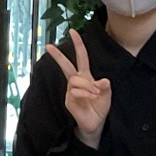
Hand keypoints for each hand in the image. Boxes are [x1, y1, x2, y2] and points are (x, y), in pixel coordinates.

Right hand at [47, 30, 110, 145]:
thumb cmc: (100, 108)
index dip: (78, 44)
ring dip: (87, 86)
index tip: (72, 31)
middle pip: (66, 65)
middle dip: (57, 55)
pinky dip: (85, 93)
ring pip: (75, 80)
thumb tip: (103, 80)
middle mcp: (77, 81)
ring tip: (95, 94)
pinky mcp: (68, 100)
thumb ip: (106, 87)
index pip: (81, 57)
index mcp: (86, 76)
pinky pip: (74, 91)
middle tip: (48, 46)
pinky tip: (90, 98)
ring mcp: (71, 90)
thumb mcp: (107, 95)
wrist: (95, 124)